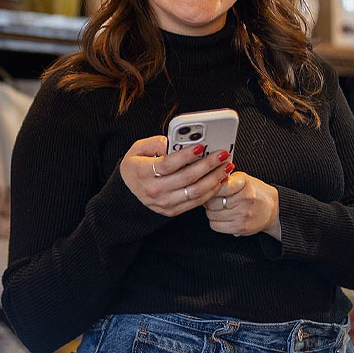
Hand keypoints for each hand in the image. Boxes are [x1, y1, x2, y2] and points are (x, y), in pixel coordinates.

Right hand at [119, 136, 233, 216]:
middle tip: (222, 155)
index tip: (201, 146)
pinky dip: (210, 192)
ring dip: (214, 179)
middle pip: (187, 178)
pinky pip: (195, 202)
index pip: (169, 164)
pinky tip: (219, 180)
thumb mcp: (137, 149)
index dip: (186, 155)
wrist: (127, 192)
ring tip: (226, 167)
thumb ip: (154, 143)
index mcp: (143, 172)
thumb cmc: (135, 167)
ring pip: (195, 192)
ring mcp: (163, 203)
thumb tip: (172, 141)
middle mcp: (154, 190)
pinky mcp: (172, 211)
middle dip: (208, 165)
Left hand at [204, 170, 280, 238]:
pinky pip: (215, 226)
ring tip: (221, 208)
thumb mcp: (241, 178)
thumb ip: (224, 178)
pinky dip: (216, 222)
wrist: (272, 208)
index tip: (211, 189)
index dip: (210, 189)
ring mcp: (242, 215)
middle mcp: (244, 199)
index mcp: (244, 184)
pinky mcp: (240, 228)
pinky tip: (224, 217)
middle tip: (215, 200)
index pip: (217, 187)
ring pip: (211, 215)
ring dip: (212, 212)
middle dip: (209, 201)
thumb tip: (205, 182)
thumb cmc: (253, 192)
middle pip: (211, 203)